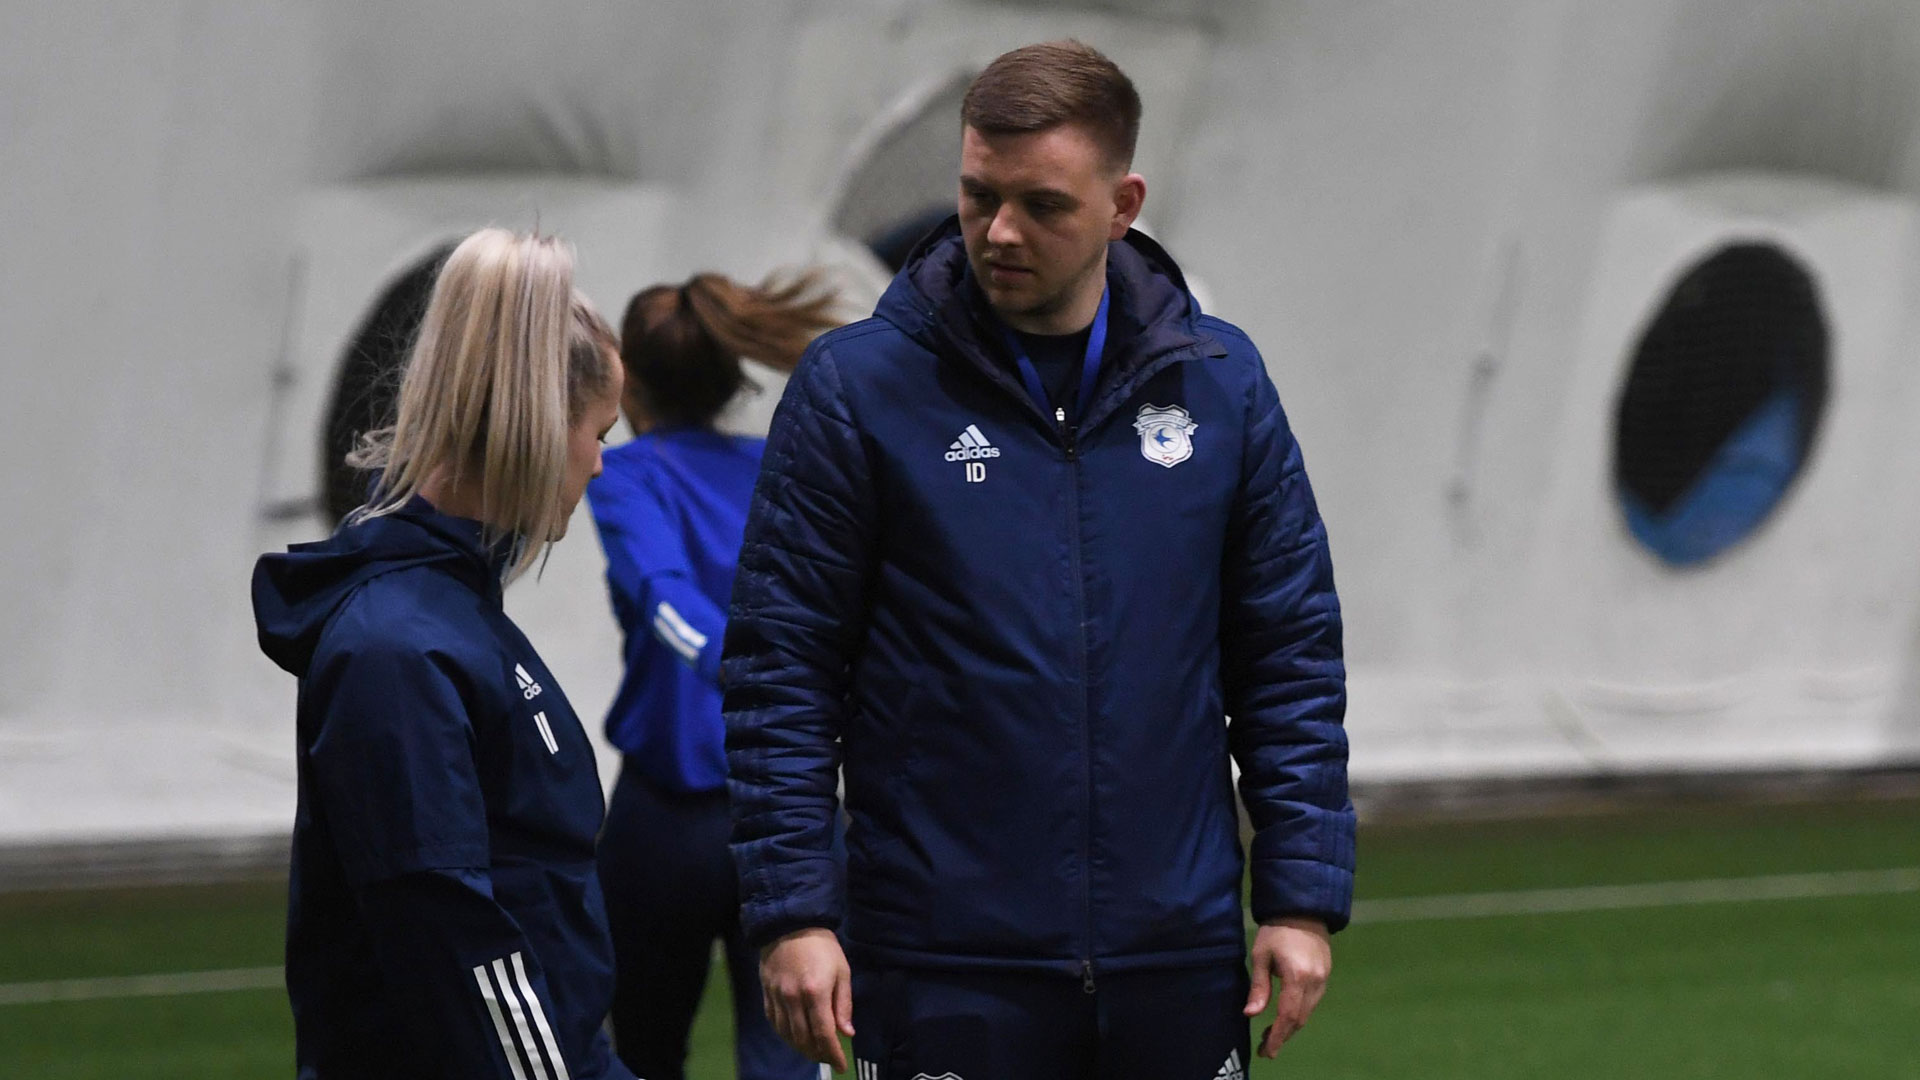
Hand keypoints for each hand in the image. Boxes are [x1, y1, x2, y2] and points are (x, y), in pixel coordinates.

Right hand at [759, 927, 853, 1070]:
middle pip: (804, 1039)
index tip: (841, 1067)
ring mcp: (777, 997)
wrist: (790, 924)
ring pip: (787, 1034)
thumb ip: (843, 1004)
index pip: (823, 1033)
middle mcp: (793, 998)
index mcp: (815, 992)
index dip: (832, 1054)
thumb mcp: (842, 971)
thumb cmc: (822, 947)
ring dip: (801, 1048)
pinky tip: (795, 1037)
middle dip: (818, 1054)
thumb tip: (846, 1033)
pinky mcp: (766, 993)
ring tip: (814, 1051)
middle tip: (829, 1058)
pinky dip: (786, 1035)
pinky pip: (774, 1023)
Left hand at [1242, 916, 1330, 1058]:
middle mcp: (1315, 981)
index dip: (1277, 1036)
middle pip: (1300, 1019)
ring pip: (1307, 1013)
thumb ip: (1259, 987)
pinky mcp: (1326, 976)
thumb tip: (1251, 1014)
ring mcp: (1323, 979)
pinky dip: (1299, 1014)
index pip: (1288, 1015)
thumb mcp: (1261, 956)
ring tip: (1271, 1035)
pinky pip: (1312, 1002)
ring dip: (1290, 1027)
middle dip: (1282, 1036)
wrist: (1303, 910)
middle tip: (1265, 1048)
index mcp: (1297, 976)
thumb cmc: (1276, 930)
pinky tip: (1285, 1016)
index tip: (1267, 1051)